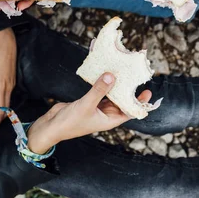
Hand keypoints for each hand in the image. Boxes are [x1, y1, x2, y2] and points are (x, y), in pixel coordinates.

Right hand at [26, 73, 151, 153]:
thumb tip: (111, 76)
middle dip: (128, 90)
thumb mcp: (86, 105)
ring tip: (123, 71)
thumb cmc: (70, 122)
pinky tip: (105, 72)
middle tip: (135, 76)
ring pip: (110, 94)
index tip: (147, 91)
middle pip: (122, 101)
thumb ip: (99, 90)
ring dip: (115, 84)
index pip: (129, 112)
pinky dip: (102, 82)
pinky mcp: (88, 101)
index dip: (139, 103)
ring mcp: (97, 107)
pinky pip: (99, 90)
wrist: (51, 126)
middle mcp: (105, 114)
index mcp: (109, 120)